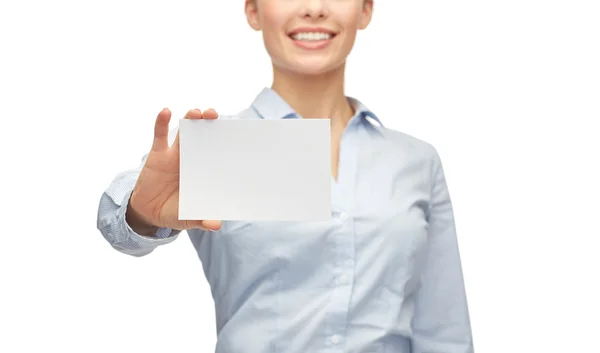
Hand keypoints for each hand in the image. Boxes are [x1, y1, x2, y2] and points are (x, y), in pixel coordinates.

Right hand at [127, 108, 221, 231]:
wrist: (148, 213)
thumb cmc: (176, 212)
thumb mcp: (188, 218)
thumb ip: (201, 220)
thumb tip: (216, 225)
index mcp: (204, 171)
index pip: (217, 152)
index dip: (224, 141)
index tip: (234, 131)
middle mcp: (192, 159)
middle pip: (203, 135)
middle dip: (209, 123)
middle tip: (214, 114)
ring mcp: (175, 155)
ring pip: (184, 132)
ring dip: (190, 119)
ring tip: (196, 112)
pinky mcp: (157, 154)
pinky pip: (160, 134)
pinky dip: (162, 122)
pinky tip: (166, 111)